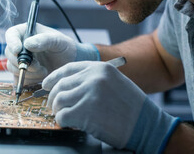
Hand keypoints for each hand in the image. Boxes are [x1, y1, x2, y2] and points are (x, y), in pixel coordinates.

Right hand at [5, 23, 99, 85]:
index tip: (18, 50)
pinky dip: (28, 80)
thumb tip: (27, 44)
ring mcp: (20, 60)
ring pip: (12, 67)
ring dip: (27, 72)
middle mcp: (20, 46)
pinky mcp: (22, 74)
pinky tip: (40, 78)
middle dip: (22, 62)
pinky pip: (17, 79)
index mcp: (26, 33)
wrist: (69, 63)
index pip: (11, 34)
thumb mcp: (57, 41)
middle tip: (38, 66)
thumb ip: (44, 40)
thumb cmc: (64, 47)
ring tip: (43, 71)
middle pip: (9, 53)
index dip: (12, 42)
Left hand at [43, 61, 179, 152]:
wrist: (147, 126)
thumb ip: (93, 79)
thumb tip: (68, 85)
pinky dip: (62, 121)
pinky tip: (69, 123)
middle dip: (53, 97)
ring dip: (58, 110)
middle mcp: (93, 78)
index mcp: (100, 68)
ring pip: (59, 100)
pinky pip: (62, 116)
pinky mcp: (85, 113)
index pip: (68, 69)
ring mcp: (88, 94)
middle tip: (54, 106)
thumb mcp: (115, 82)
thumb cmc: (132, 107)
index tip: (46, 84)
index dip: (53, 77)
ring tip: (63, 115)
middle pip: (60, 85)